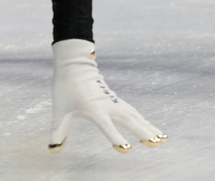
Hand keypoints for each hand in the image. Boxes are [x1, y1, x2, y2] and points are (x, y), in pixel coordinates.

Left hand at [50, 39, 165, 152]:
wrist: (75, 65)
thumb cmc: (66, 88)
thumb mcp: (59, 111)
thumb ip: (58, 131)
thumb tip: (53, 149)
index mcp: (94, 109)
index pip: (107, 125)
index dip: (116, 137)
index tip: (127, 148)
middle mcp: (107, 105)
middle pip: (129, 120)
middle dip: (143, 131)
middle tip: (156, 143)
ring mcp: (114, 102)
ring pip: (135, 115)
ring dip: (148, 126)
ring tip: (161, 138)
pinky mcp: (116, 100)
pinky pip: (133, 111)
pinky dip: (143, 120)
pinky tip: (151, 127)